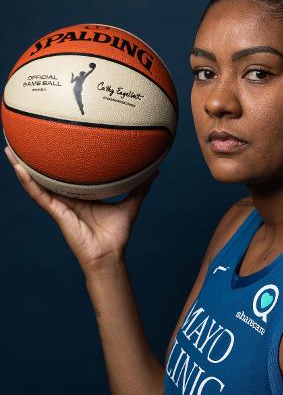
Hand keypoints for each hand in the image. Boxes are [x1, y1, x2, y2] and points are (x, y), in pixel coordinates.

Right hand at [4, 146, 158, 273]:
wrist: (109, 255)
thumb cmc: (116, 234)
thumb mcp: (130, 204)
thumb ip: (140, 187)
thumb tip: (155, 171)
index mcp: (79, 196)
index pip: (65, 174)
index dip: (57, 160)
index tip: (52, 141)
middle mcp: (66, 198)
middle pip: (46, 176)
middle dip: (33, 160)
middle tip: (23, 139)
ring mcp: (59, 206)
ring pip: (36, 183)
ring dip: (22, 167)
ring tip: (10, 150)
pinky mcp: (56, 213)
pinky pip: (39, 195)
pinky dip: (28, 182)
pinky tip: (19, 168)